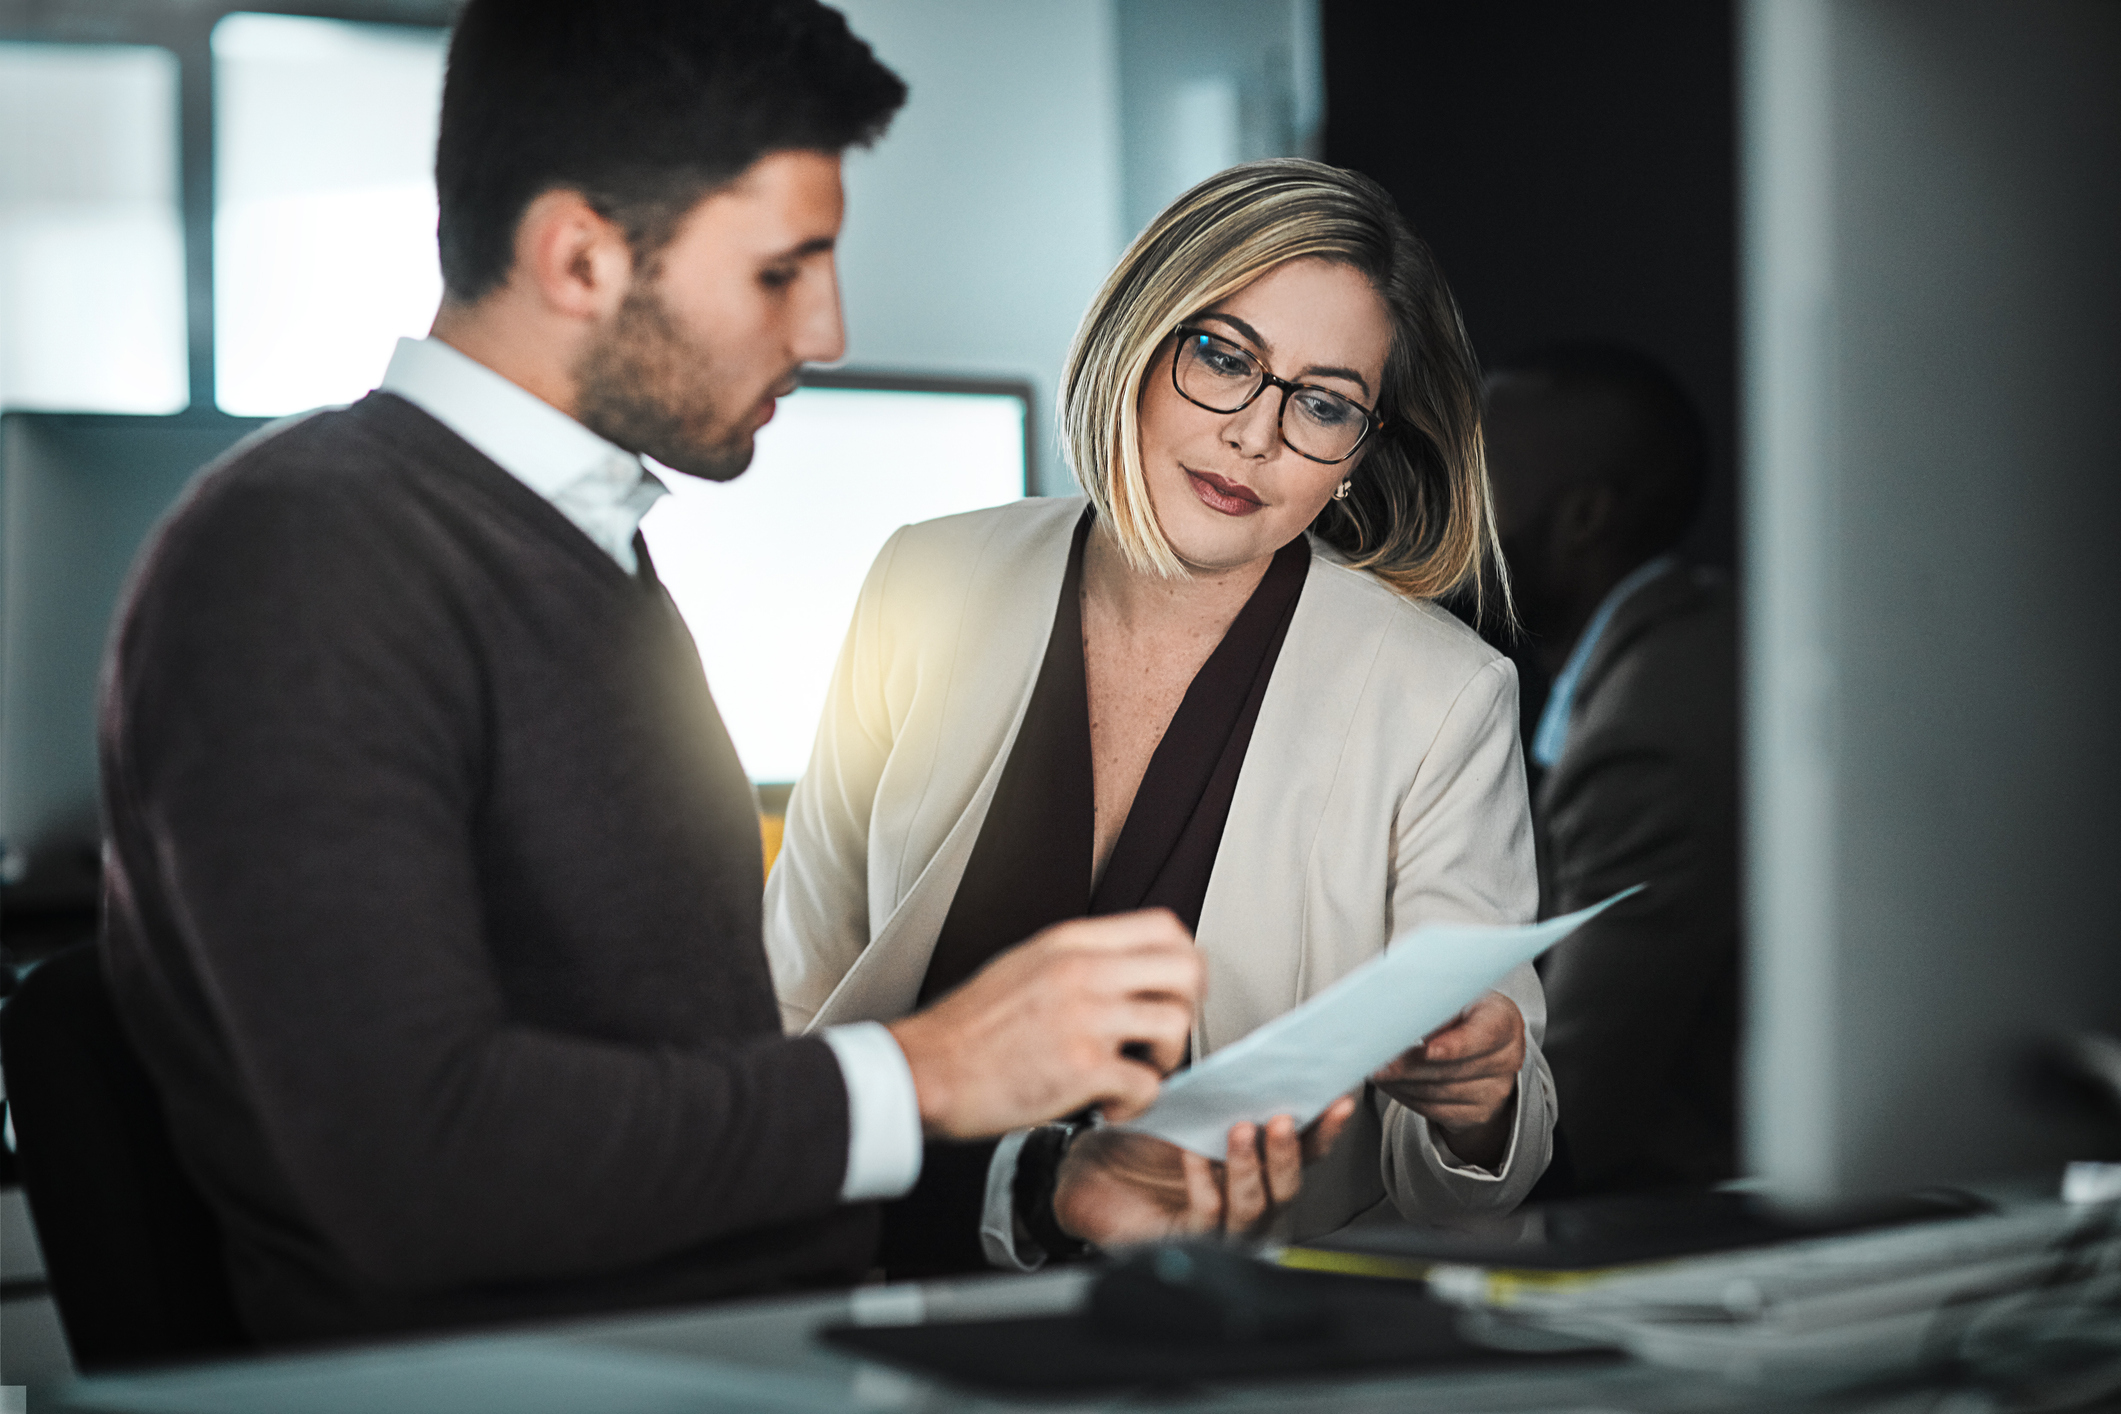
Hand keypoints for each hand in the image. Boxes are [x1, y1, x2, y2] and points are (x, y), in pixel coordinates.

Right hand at [887, 909, 1202, 1138]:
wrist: (925, 1070)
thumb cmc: (967, 1029)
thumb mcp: (1024, 966)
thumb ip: (1076, 961)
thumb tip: (1124, 971)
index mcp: (1070, 943)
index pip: (1165, 928)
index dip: (1184, 963)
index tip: (1170, 993)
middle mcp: (1082, 971)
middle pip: (1187, 970)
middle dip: (1186, 1009)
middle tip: (1159, 1037)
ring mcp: (1084, 1017)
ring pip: (1176, 1024)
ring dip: (1164, 1059)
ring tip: (1134, 1073)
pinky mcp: (1080, 1068)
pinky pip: (1147, 1084)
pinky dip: (1135, 1104)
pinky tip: (1108, 1106)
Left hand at [1049, 1095, 1358, 1246]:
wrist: (1084, 1168)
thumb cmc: (1138, 1140)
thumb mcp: (1190, 1109)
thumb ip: (1227, 1095)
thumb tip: (1262, 1061)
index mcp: (1257, 1168)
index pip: (1304, 1154)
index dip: (1324, 1130)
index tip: (1336, 1100)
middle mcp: (1246, 1203)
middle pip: (1288, 1188)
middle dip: (1290, 1152)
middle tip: (1282, 1117)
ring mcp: (1220, 1228)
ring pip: (1254, 1208)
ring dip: (1251, 1168)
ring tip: (1242, 1130)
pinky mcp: (1185, 1241)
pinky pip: (1207, 1215)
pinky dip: (1206, 1183)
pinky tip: (1195, 1156)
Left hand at [1369, 991, 1523, 1168]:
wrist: (1479, 1046)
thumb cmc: (1460, 1013)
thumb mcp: (1454, 997)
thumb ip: (1434, 1003)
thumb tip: (1398, 1013)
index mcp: (1504, 1020)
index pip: (1483, 1036)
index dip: (1453, 1045)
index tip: (1424, 1048)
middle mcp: (1508, 1057)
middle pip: (1454, 1069)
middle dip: (1410, 1066)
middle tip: (1377, 1060)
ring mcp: (1496, 1090)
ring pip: (1440, 1092)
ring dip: (1402, 1083)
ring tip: (1376, 1070)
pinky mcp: (1478, 1113)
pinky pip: (1436, 1111)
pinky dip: (1406, 1097)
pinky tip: (1390, 1083)